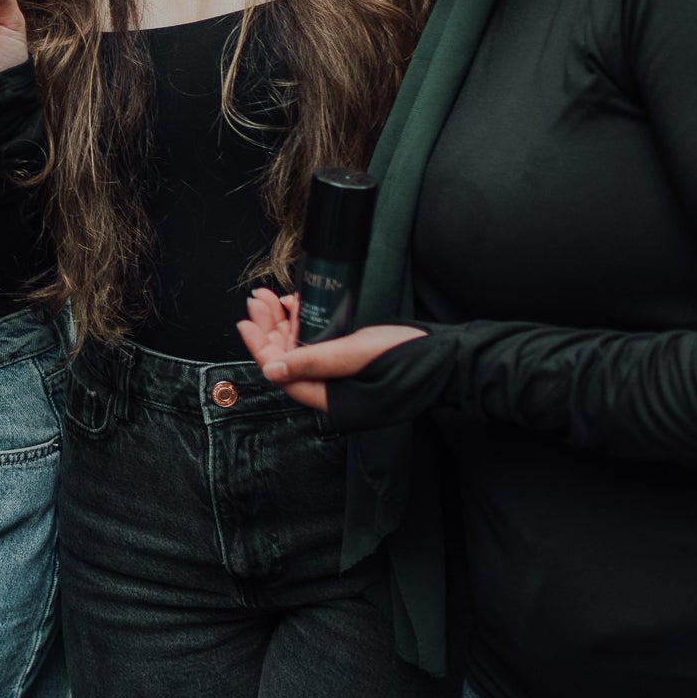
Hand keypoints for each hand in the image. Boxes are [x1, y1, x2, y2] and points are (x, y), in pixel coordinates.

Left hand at [236, 289, 424, 412]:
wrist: (451, 357)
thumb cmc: (410, 357)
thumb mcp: (357, 353)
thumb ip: (315, 362)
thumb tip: (272, 369)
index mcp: (331, 399)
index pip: (282, 375)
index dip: (260, 347)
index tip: (245, 322)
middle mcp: (333, 391)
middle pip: (288, 359)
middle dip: (269, 327)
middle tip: (258, 300)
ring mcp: (343, 377)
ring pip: (302, 349)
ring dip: (284, 323)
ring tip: (272, 298)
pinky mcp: (353, 362)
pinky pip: (320, 344)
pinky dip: (307, 324)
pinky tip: (299, 306)